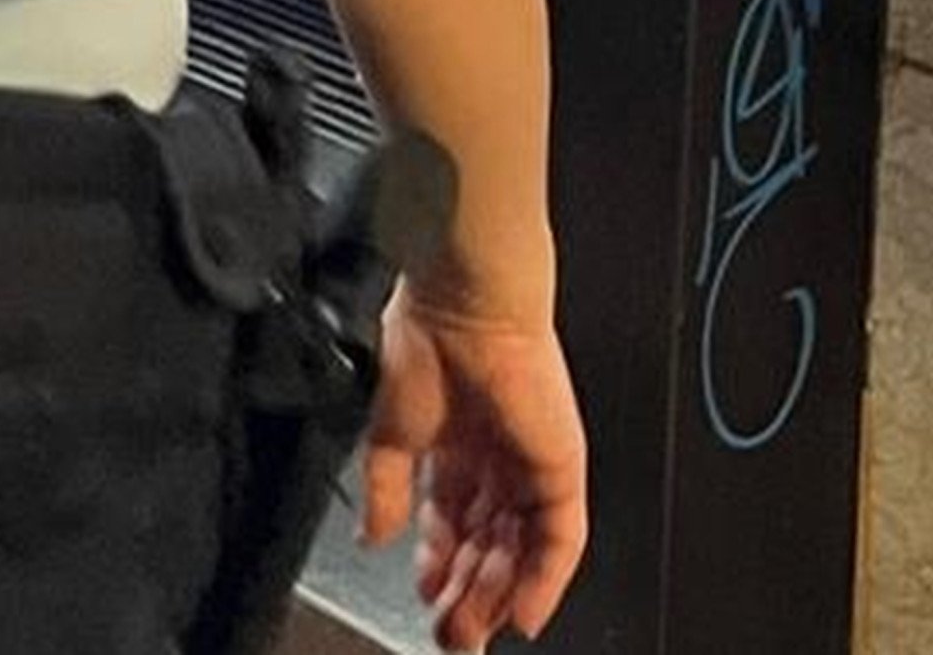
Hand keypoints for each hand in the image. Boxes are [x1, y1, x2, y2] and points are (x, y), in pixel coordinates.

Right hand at [361, 285, 588, 649]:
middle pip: (487, 544)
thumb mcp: (390, 433)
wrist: (461, 310)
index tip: (425, 596)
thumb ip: (386, 489)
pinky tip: (521, 612)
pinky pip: (560, 541)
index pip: (451, 522)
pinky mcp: (560, 471)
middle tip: (450, 633)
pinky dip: (541, 581)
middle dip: (466, 592)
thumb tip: (372, 538)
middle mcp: (496, 461)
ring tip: (474, 631)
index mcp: (455, 447)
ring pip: (519, 550)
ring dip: (497, 594)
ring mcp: (531, 468)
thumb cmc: (423, 347)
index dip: (437, 562)